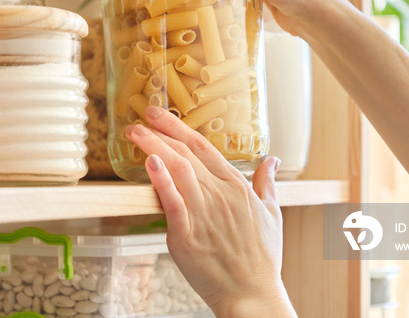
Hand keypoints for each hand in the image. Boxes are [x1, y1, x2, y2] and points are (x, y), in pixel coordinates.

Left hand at [125, 106, 296, 317]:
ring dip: (154, 146)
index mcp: (236, 187)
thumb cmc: (262, 258)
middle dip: (161, 130)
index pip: (204, 148)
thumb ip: (268, 183)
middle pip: (186, 153)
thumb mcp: (272, 214)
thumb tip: (272, 160)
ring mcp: (203, 213)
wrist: (252, 294)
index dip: (179, 127)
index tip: (160, 114)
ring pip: (177, 170)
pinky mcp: (187, 235)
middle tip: (141, 114)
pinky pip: (173, 201)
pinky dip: (161, 180)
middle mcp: (219, 195)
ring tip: (135, 132)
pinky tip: (150, 162)